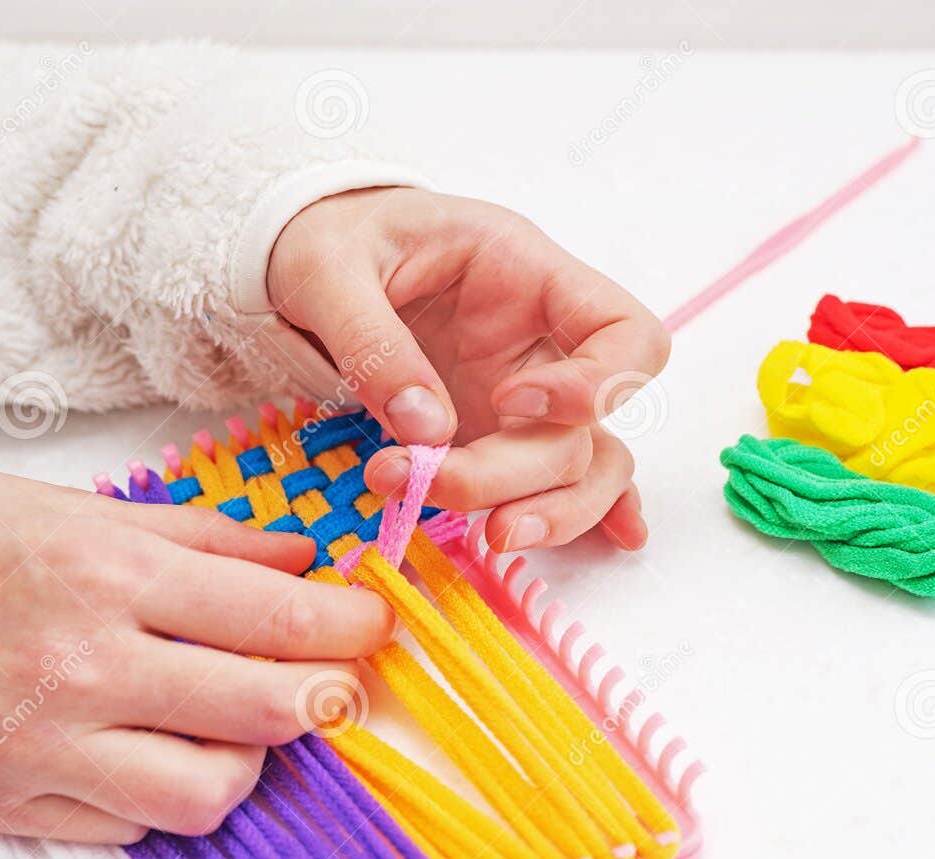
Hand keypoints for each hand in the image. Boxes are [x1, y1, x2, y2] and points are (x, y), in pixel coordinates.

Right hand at [0, 466, 393, 843]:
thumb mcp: (95, 515)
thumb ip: (212, 542)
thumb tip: (305, 564)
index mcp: (112, 576)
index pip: (275, 616)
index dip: (350, 627)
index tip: (373, 625)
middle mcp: (85, 667)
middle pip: (263, 712)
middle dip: (327, 699)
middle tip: (336, 683)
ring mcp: (48, 746)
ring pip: (206, 794)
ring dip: (248, 761)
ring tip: (237, 725)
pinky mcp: (15, 803)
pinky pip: (131, 828)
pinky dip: (165, 797)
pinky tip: (158, 753)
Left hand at [267, 188, 668, 551]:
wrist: (311, 256)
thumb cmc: (331, 239)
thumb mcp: (328, 270)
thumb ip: (372, 343)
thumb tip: (426, 431)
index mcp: (526, 273)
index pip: (623, 331)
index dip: (591, 385)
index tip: (511, 404)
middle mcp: (543, 341)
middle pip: (587, 427)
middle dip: (521, 473)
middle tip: (437, 485)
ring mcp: (525, 396)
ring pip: (584, 467)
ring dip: (549, 512)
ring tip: (487, 538)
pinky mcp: (494, 437)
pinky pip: (560, 479)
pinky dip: (580, 516)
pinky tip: (597, 543)